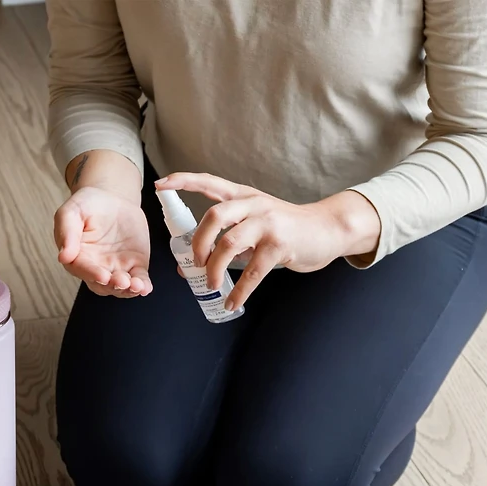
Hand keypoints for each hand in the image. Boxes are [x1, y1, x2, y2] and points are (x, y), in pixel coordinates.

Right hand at [54, 186, 151, 297]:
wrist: (113, 199)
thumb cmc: (88, 205)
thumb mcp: (72, 211)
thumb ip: (67, 232)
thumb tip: (63, 256)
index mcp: (78, 257)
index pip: (82, 269)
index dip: (92, 274)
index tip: (102, 276)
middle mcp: (97, 267)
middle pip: (102, 285)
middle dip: (112, 286)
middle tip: (122, 281)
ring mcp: (117, 268)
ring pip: (121, 287)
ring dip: (129, 290)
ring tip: (137, 286)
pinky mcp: (134, 266)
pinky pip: (139, 280)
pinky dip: (143, 286)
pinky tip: (145, 288)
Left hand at [155, 173, 380, 308]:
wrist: (326, 230)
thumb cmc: (286, 229)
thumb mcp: (255, 225)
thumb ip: (226, 240)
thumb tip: (188, 266)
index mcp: (244, 196)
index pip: (209, 182)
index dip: (183, 182)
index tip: (160, 186)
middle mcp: (254, 204)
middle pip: (215, 216)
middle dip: (198, 242)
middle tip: (195, 262)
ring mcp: (268, 223)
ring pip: (230, 243)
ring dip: (215, 268)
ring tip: (211, 284)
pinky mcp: (280, 245)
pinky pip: (252, 272)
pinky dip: (239, 291)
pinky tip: (233, 302)